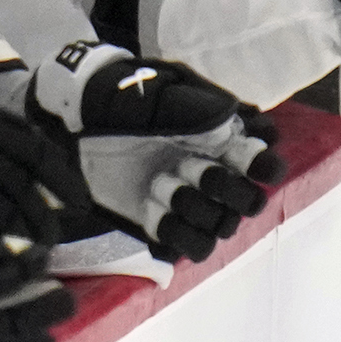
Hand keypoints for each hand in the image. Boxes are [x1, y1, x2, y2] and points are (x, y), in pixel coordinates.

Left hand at [26, 42, 284, 263]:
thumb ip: (203, 112)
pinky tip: (152, 207)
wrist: (76, 121)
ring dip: (194, 209)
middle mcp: (215, 172)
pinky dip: (175, 232)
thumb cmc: (125, 99)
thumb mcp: (165, 94)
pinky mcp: (162, 224)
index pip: (264, 159)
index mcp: (224, 138)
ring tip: (160, 184)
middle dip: (224, 188)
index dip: (263, 165)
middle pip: (249, 201)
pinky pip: (189, 247)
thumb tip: (238, 130)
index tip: (247, 160)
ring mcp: (190, 200)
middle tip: (189, 167)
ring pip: (221, 228)